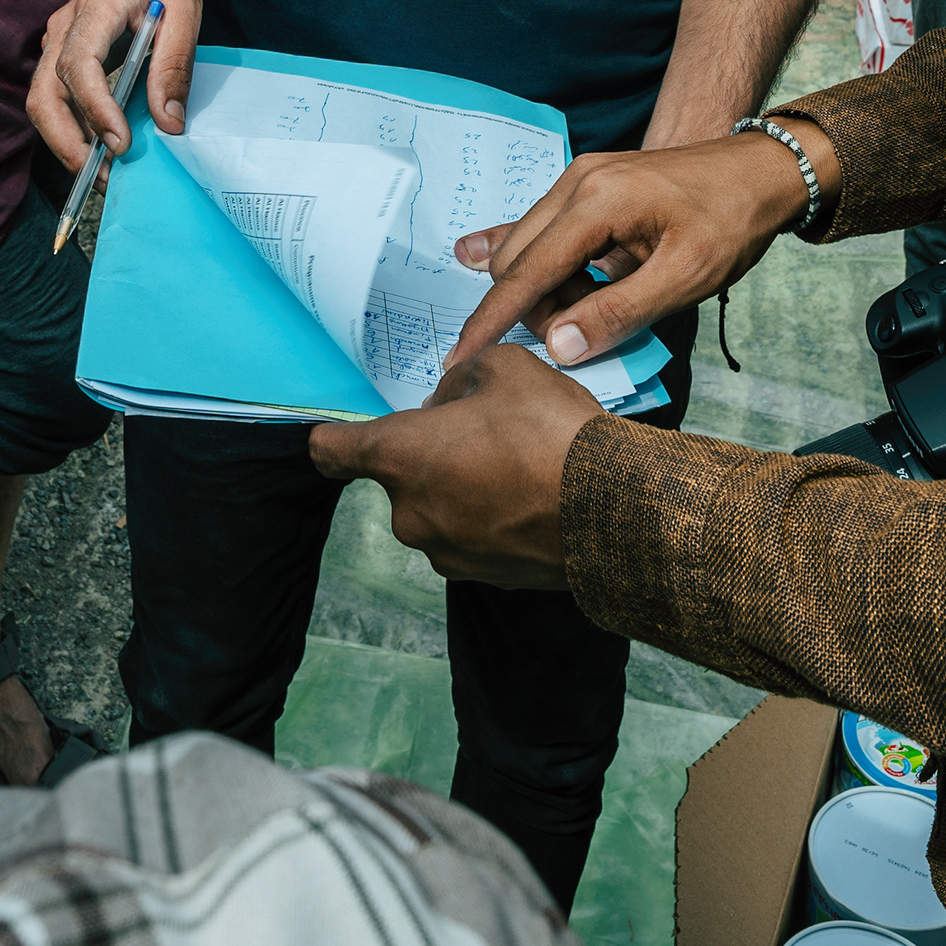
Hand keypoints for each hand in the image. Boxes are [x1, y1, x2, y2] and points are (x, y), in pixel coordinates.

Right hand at [26, 0, 200, 169]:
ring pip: (41, 104)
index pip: (79, 65)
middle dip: (67, 144)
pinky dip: (69, 131)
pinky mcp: (60, 57)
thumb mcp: (185, 9)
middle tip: (103, 179)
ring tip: (102, 176)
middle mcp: (63, 29)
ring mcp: (55, 43)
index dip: (95, 108)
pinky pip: (53, 100)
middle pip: (43, 95)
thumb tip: (169, 124)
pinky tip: (98, 152)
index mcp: (94, 10)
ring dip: (65, 145)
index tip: (120, 143)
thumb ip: (175, 66)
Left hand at [309, 342, 598, 588]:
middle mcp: (410, 514)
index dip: (333, 436)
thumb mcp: (504, 368)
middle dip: (431, 453)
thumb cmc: (550, 432)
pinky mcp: (485, 578)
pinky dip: (492, 518)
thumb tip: (451, 402)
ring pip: (439, 507)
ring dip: (462, 487)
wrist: (614, 512)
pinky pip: (474, 536)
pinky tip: (535, 497)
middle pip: (400, 476)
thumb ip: (461, 379)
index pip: (331, 451)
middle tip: (482, 429)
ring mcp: (447, 553)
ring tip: (520, 464)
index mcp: (400, 458)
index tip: (341, 431)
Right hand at [444, 125, 818, 370]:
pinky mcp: (588, 184)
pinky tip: (477, 256)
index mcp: (597, 202)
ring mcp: (580, 178)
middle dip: (533, 309)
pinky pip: (542, 226)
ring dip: (545, 289)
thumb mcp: (684, 278)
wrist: (760, 171)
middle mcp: (577, 182)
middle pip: (518, 261)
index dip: (491, 321)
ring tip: (596, 307)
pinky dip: (531, 258)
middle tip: (584, 336)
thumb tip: (557, 347)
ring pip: (528, 246)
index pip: (526, 272)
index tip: (459, 358)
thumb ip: (618, 314)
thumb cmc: (731, 221)